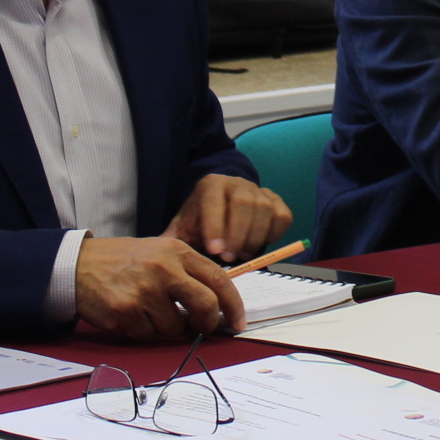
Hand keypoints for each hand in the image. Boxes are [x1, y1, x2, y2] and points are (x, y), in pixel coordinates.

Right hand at [73, 236, 243, 341]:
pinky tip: (131, 314)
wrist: (78, 265)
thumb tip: (216, 306)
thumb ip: (187, 273)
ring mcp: (145, 291)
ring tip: (149, 311)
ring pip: (175, 327)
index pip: (218, 279)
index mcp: (177, 251)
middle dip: (208, 323)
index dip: (233, 304)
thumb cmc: (123, 261)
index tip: (237, 322)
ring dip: (167, 328)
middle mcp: (164, 269)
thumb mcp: (159, 252)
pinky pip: (148, 335)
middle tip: (203, 329)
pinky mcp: (126, 312)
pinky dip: (143, 331)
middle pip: (205, 305)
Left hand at [163, 174, 291, 263]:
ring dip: (255, 237)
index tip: (214, 251)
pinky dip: (274, 234)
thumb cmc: (201, 222)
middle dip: (237, 233)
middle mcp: (237, 182)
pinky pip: (282, 216)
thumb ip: (172, 242)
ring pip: (264, 209)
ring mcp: (259, 190)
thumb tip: (157, 257)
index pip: (214, 200)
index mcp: (211, 185)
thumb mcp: (183, 229)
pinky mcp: (277, 201)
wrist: (222, 205)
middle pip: (243, 203)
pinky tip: (259, 246)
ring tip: (242, 255)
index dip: (216, 225)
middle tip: (229, 257)